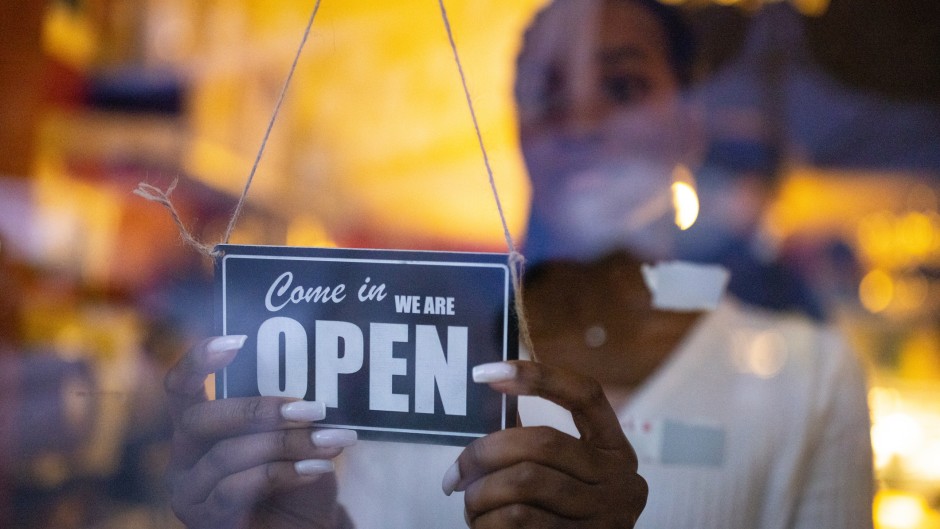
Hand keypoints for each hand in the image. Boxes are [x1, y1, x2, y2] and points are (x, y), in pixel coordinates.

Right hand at [164, 336, 355, 528]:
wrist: (307, 527)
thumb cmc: (300, 475)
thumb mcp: (296, 435)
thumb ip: (289, 408)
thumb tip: (316, 367)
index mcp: (198, 427)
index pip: (180, 387)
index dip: (198, 361)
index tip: (236, 341)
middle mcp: (184, 457)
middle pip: (199, 420)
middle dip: (257, 409)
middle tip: (310, 408)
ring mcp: (190, 492)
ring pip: (226, 456)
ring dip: (286, 444)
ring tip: (331, 441)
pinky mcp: (207, 520)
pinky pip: (237, 489)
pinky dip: (284, 473)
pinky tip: (319, 468)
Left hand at [442, 360, 646, 527]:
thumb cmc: (565, 515)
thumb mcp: (570, 475)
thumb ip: (536, 445)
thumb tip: (485, 405)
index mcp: (615, 449)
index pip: (586, 394)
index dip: (538, 376)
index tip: (485, 373)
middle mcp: (619, 480)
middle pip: (542, 442)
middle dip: (485, 452)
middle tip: (456, 473)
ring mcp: (605, 516)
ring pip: (523, 483)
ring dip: (480, 494)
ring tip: (470, 503)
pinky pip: (518, 520)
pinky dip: (487, 521)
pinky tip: (482, 523)